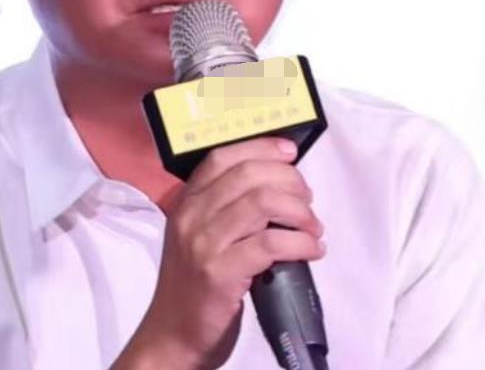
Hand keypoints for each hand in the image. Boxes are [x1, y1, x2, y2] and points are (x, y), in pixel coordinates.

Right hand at [112, 137, 324, 369]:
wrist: (172, 336)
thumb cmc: (195, 283)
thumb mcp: (200, 234)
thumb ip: (227, 206)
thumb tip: (278, 183)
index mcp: (187, 201)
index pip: (223, 157)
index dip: (261, 148)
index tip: (290, 152)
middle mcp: (192, 216)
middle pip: (248, 175)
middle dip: (289, 180)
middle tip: (307, 198)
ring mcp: (203, 244)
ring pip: (262, 203)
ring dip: (299, 211)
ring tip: (312, 226)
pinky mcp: (220, 274)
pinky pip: (270, 244)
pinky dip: (300, 243)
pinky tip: (311, 250)